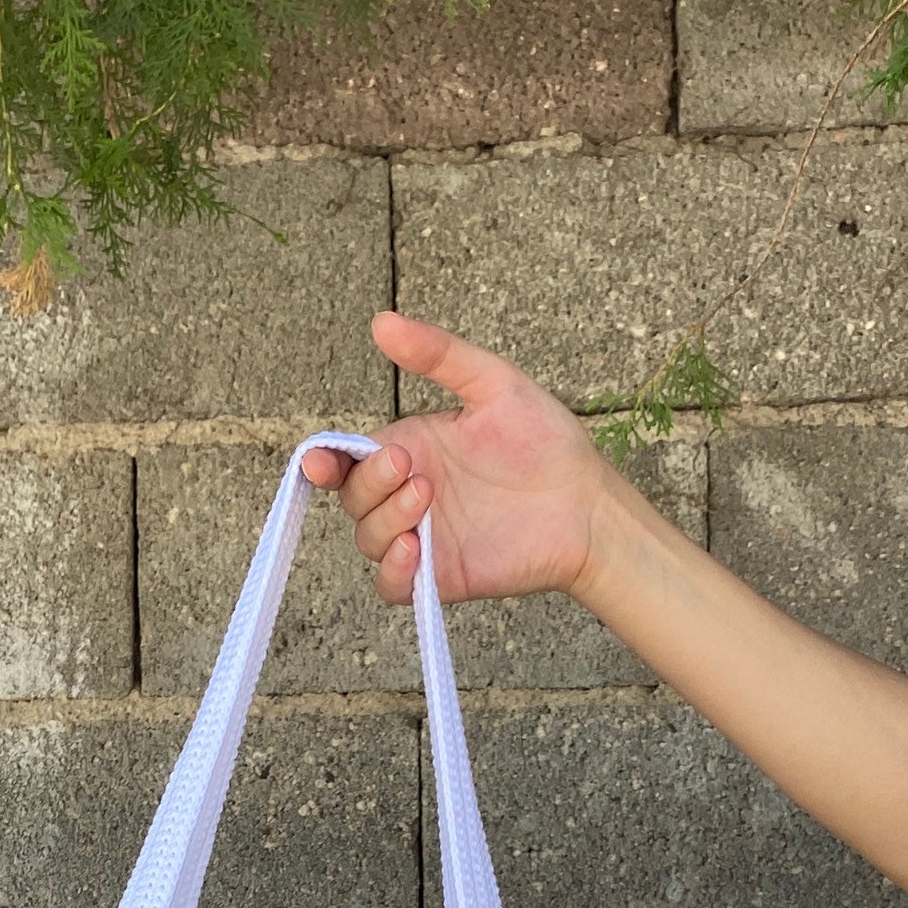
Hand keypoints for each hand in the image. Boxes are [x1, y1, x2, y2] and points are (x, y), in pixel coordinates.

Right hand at [300, 312, 617, 608]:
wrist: (587, 505)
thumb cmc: (546, 443)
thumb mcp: (494, 384)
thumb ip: (440, 355)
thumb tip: (382, 321)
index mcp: (411, 448)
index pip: (348, 457)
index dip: (324, 460)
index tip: (320, 459)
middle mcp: (408, 495)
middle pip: (352, 497)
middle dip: (370, 483)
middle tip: (412, 467)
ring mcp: (422, 538)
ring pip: (368, 539)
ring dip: (385, 520)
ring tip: (428, 497)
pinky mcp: (439, 577)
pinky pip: (391, 585)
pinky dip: (392, 571)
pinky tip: (415, 550)